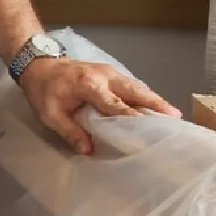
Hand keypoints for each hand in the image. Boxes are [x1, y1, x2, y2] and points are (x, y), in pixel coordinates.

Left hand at [17, 57, 180, 155]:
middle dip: (155, 103)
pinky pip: (132, 85)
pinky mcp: (112, 73)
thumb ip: (69, 131)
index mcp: (89, 85)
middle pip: (134, 90)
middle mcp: (105, 76)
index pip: (114, 103)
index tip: (148, 126)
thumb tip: (88, 149)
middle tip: (175, 117)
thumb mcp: (50, 114)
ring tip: (173, 114)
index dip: (131, 115)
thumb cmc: (44, 91)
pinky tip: (156, 107)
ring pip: (137, 86)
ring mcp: (110, 72)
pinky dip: (145, 95)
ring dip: (155, 99)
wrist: (40, 65)